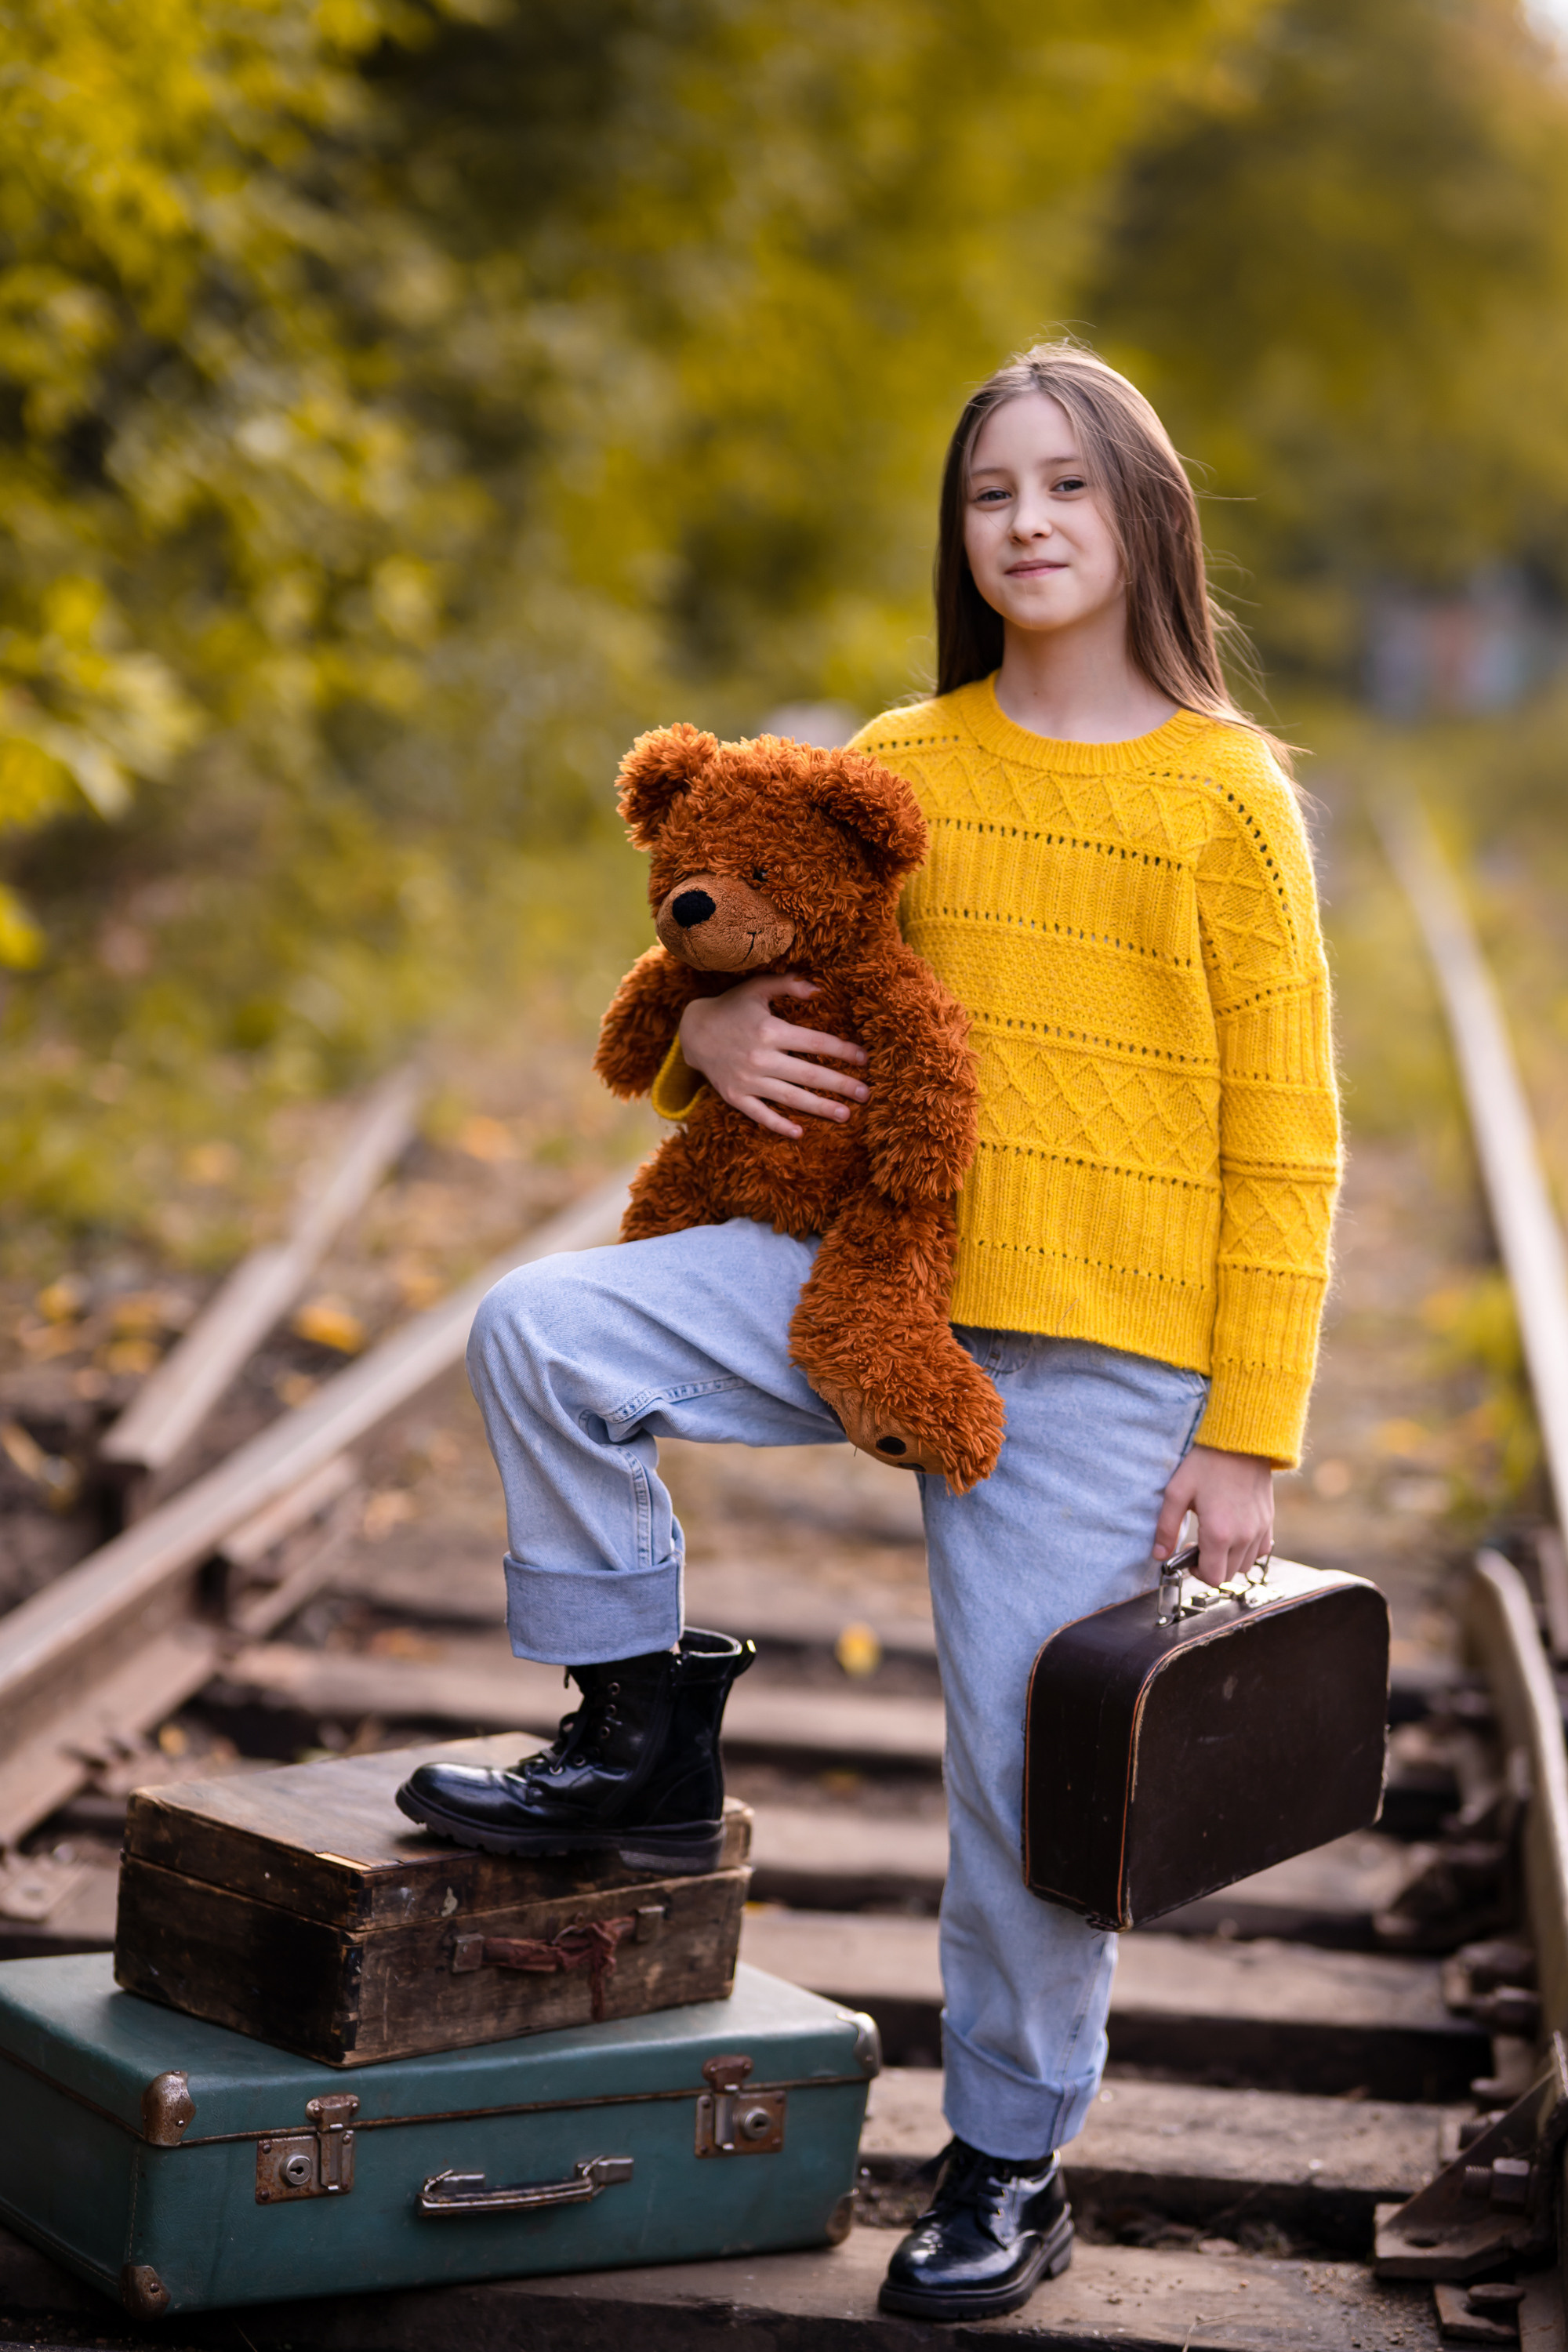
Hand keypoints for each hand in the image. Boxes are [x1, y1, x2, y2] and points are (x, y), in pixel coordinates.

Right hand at [678, 976, 868, 1138]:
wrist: (692, 1031)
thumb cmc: (731, 1007)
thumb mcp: (757, 988)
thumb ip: (788, 984)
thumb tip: (820, 989)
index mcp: (770, 1030)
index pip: (815, 1043)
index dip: (842, 1051)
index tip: (865, 1059)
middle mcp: (761, 1058)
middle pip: (809, 1074)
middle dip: (840, 1085)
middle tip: (866, 1094)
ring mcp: (747, 1080)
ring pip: (790, 1097)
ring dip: (819, 1108)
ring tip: (846, 1115)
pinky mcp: (735, 1096)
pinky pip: (760, 1114)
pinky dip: (779, 1125)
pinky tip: (800, 1133)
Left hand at [1152, 1444, 1273, 1587]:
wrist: (1240, 1441)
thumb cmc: (1206, 1463)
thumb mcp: (1177, 1492)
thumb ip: (1166, 1528)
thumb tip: (1159, 1555)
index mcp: (1219, 1533)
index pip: (1213, 1577)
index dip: (1197, 1572)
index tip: (1188, 1553)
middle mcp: (1243, 1536)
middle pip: (1228, 1575)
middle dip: (1211, 1565)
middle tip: (1199, 1543)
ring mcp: (1259, 1530)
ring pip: (1245, 1565)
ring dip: (1229, 1559)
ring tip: (1216, 1537)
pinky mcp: (1269, 1520)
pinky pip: (1262, 1550)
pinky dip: (1248, 1549)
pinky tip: (1235, 1532)